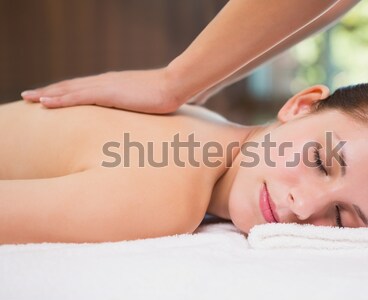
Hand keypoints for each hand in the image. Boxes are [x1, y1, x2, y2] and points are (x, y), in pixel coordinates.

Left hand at [21, 69, 182, 113]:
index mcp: (114, 85)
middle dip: (49, 91)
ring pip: (69, 90)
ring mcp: (106, 86)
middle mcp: (106, 82)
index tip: (49, 96)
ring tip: (29, 98)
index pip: (83, 88)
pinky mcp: (109, 93)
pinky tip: (44, 103)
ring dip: (47, 94)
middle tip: (29, 96)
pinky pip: (78, 97)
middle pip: (71, 86)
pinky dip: (59, 99)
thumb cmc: (168, 95)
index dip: (64, 91)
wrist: (177, 85)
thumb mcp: (149, 103)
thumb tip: (145, 116)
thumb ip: (141, 107)